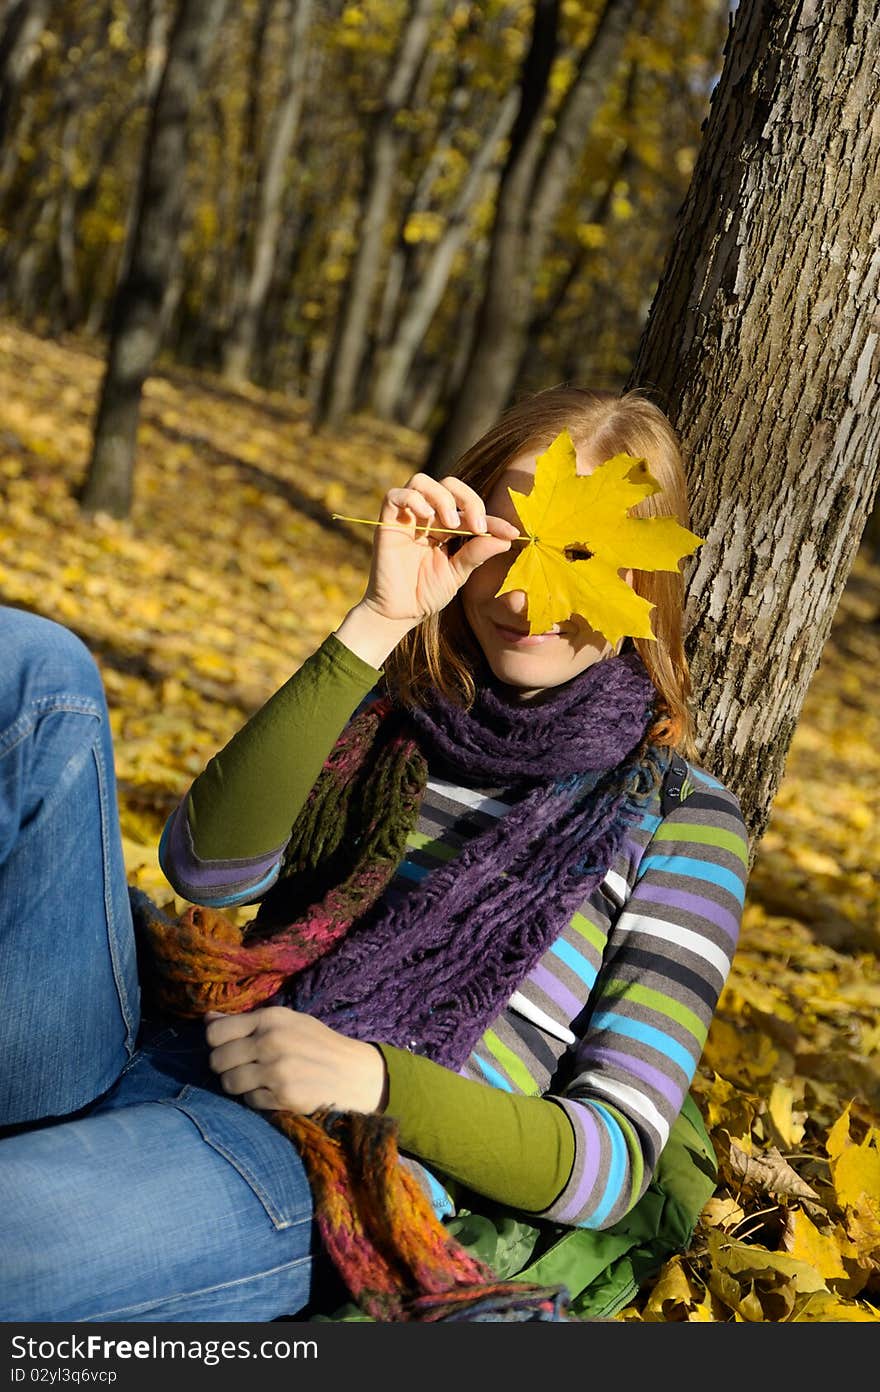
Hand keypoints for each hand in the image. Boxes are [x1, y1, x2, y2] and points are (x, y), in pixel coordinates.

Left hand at [204, 1006, 387, 1114]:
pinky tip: (274, 1092)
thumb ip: (247, 1021)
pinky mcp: (283, 1097)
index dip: (216, 1043)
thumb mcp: (287, 1022)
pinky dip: (257, 1099)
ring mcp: (277, 1071)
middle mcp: (271, 1041)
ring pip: (229, 1084)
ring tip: (257, 1080)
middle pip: (217, 1060)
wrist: (354, 1073)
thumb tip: (207, 1018)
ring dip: (238, 1085)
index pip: (215, 1032)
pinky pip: (249, 1101)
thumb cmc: (317, 1044)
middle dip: (224, 1067)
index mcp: (271, 1018)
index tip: (228, 1047)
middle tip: (242, 1067)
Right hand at [360, 473, 519, 625]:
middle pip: (448, 484)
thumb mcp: (458, 573)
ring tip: (451, 524)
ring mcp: (407, 518)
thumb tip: (506, 538)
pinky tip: (426, 517)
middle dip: (468, 499)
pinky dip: (413, 499)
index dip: (493, 519)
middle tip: (477, 527)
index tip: (511, 533)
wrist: (399, 614)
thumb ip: (477, 553)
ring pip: (421, 482)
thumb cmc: (427, 594)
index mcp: (448, 527)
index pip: (472, 511)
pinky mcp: (387, 523)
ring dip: (442, 498)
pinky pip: (395, 496)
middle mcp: (428, 517)